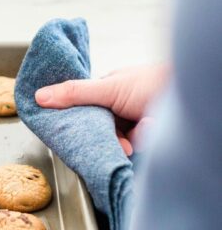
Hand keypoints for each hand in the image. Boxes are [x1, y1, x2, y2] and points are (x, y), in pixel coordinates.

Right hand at [34, 64, 169, 155]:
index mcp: (110, 89)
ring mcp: (135, 121)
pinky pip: (134, 146)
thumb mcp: (109, 88)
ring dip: (124, 140)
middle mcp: (121, 105)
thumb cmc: (155, 83)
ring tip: (133, 138)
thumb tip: (39, 96)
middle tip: (112, 138)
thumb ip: (75, 94)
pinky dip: (140, 142)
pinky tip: (147, 134)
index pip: (84, 104)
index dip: (76, 117)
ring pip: (116, 139)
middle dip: (104, 135)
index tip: (67, 129)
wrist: (190, 102)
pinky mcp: (147, 137)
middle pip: (99, 126)